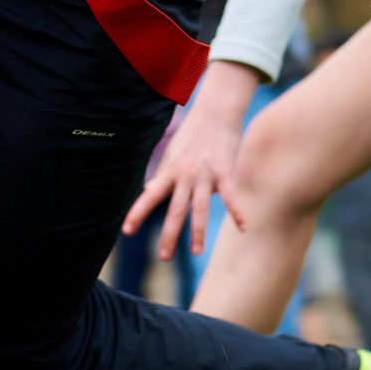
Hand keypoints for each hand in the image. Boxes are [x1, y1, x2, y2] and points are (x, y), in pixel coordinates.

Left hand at [123, 60, 263, 256]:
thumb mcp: (172, 153)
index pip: (150, 196)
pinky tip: (244, 228)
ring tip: (196, 252)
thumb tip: (148, 189)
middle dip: (170, 234)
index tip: (126, 231)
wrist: (215, 112)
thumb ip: (162, 174)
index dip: (137, 213)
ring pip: (200, 208)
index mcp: (170, 171)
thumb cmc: (192, 134)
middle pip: (176, 209)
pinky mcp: (224, 172)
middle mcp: (185, 175)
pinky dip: (238, 212)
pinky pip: (231, 196)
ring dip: (198, 232)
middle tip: (164, 257)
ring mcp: (205, 175)